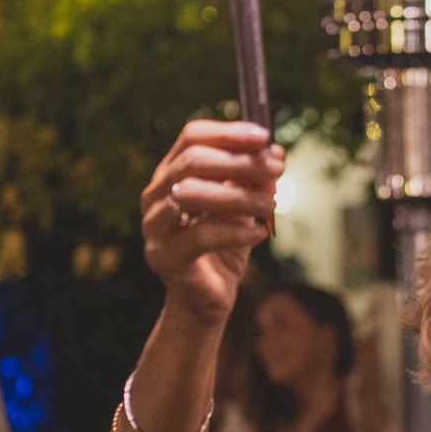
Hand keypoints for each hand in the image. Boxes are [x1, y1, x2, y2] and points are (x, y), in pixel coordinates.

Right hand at [140, 121, 281, 324]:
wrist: (207, 299)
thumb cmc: (223, 246)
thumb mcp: (244, 208)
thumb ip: (253, 181)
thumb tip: (275, 152)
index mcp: (171, 174)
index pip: (191, 137)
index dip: (228, 132)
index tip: (263, 136)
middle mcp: (155, 195)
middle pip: (192, 162)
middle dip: (240, 162)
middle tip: (275, 170)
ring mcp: (154, 227)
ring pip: (192, 195)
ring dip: (240, 196)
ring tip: (271, 205)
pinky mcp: (163, 257)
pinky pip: (201, 236)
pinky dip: (236, 232)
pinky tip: (259, 233)